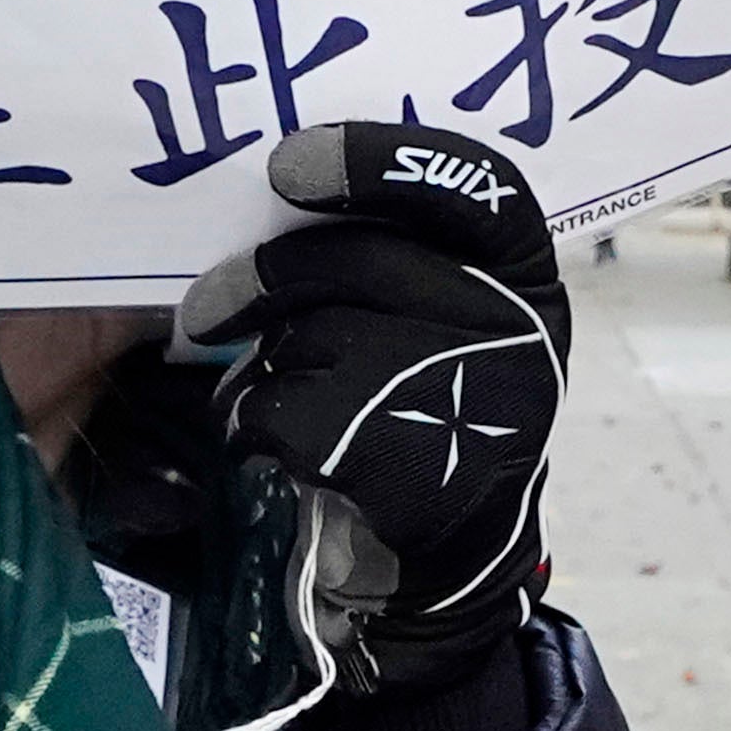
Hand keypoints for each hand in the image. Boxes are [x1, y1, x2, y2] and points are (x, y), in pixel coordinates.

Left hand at [176, 125, 568, 690]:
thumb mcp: (439, 322)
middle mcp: (517, 330)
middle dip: (265, 279)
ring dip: (264, 369)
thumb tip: (275, 186)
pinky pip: (288, 413)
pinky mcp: (414, 471)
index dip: (383, 162)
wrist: (436, 568)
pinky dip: (256, 427)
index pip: (474, 186)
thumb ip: (395, 253)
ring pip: (314, 338)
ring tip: (270, 399)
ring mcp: (473, 402)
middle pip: (362, 262)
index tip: (289, 165)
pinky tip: (272, 447)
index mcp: (525, 277)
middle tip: (204, 307)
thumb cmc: (420, 416)